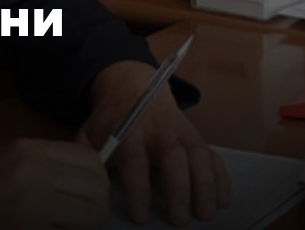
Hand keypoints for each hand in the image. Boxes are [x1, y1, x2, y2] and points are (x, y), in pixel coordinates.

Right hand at [0, 138, 109, 229]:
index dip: (96, 178)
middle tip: (83, 216)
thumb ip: (47, 162)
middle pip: (96, 185)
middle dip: (96, 205)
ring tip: (66, 227)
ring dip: (86, 224)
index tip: (89, 191)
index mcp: (29, 151)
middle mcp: (34, 170)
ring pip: (91, 213)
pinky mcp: (31, 226)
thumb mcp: (10, 159)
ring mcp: (33, 200)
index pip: (89, 158)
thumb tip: (87, 172)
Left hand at [78, 61, 230, 226]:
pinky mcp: (195, 136)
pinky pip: (212, 155)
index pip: (134, 160)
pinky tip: (221, 198)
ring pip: (197, 156)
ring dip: (205, 185)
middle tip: (178, 218)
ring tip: (204, 213)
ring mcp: (180, 132)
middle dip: (178, 189)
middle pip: (172, 157)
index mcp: (129, 130)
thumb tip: (83, 182)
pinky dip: (220, 177)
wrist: (134, 87)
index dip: (138, 190)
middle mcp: (158, 130)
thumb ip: (87, 156)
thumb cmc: (113, 118)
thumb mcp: (91, 132)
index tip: (140, 216)